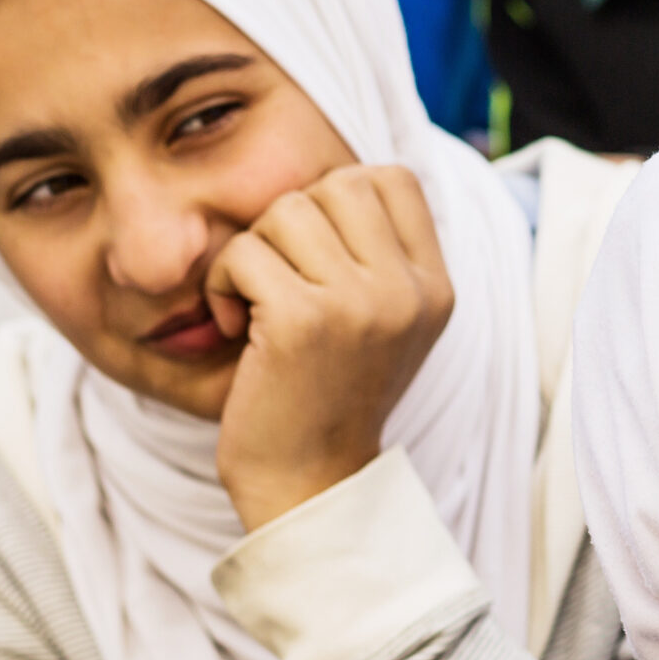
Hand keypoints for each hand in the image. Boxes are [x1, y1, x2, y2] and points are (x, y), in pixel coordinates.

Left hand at [206, 164, 454, 533]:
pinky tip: (235, 329)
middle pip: (337, 183)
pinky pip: (243, 253)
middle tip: (283, 278)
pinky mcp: (303, 321)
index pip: (393, 179)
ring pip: (285, 212)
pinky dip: (222, 286)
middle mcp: (409, 292)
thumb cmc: (329, 396)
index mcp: (436, 288)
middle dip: (292, 221)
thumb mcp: (382, 323)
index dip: (340, 197)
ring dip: (253, 253)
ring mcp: (362, 305)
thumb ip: (379, 254)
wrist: (309, 482)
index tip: (318, 255)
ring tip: (258, 305)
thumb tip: (340, 177)